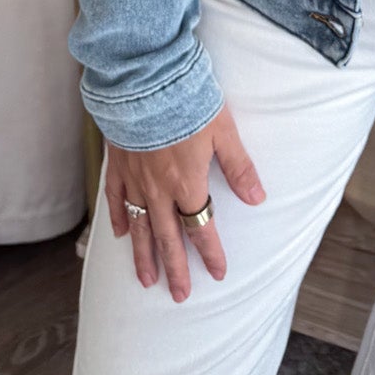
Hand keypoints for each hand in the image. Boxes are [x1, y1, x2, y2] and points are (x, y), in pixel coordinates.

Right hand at [104, 103, 264, 300]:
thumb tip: (257, 198)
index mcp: (187, 183)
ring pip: (139, 226)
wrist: (144, 79)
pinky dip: (119, 218)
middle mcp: (159, 189)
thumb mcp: (223, 130)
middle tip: (179, 295)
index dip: (210, 253)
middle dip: (175, 268)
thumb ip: (238, 166)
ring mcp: (135, 178)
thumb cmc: (186, 100)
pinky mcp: (117, 163)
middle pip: (168, 237)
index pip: (201, 228)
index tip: (217, 273)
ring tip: (146, 280)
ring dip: (144, 255)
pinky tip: (119, 233)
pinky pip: (116, 199)